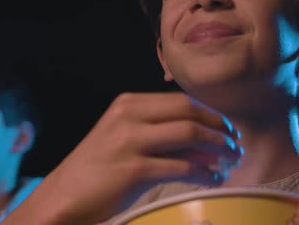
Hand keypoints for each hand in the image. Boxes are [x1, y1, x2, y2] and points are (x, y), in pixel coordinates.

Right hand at [2, 92, 241, 224]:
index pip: (181, 100)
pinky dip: (205, 173)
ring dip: (218, 148)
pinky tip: (214, 180)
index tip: (227, 128)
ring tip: (231, 161)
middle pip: (189, 112)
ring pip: (190, 135)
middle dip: (220, 128)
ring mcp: (130, 141)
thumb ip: (157, 133)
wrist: (62, 198)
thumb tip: (204, 139)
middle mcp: (129, 116)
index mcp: (128, 104)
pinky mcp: (133, 170)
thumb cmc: (96, 171)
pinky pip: (182, 167)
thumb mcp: (122, 138)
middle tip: (236, 144)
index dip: (211, 114)